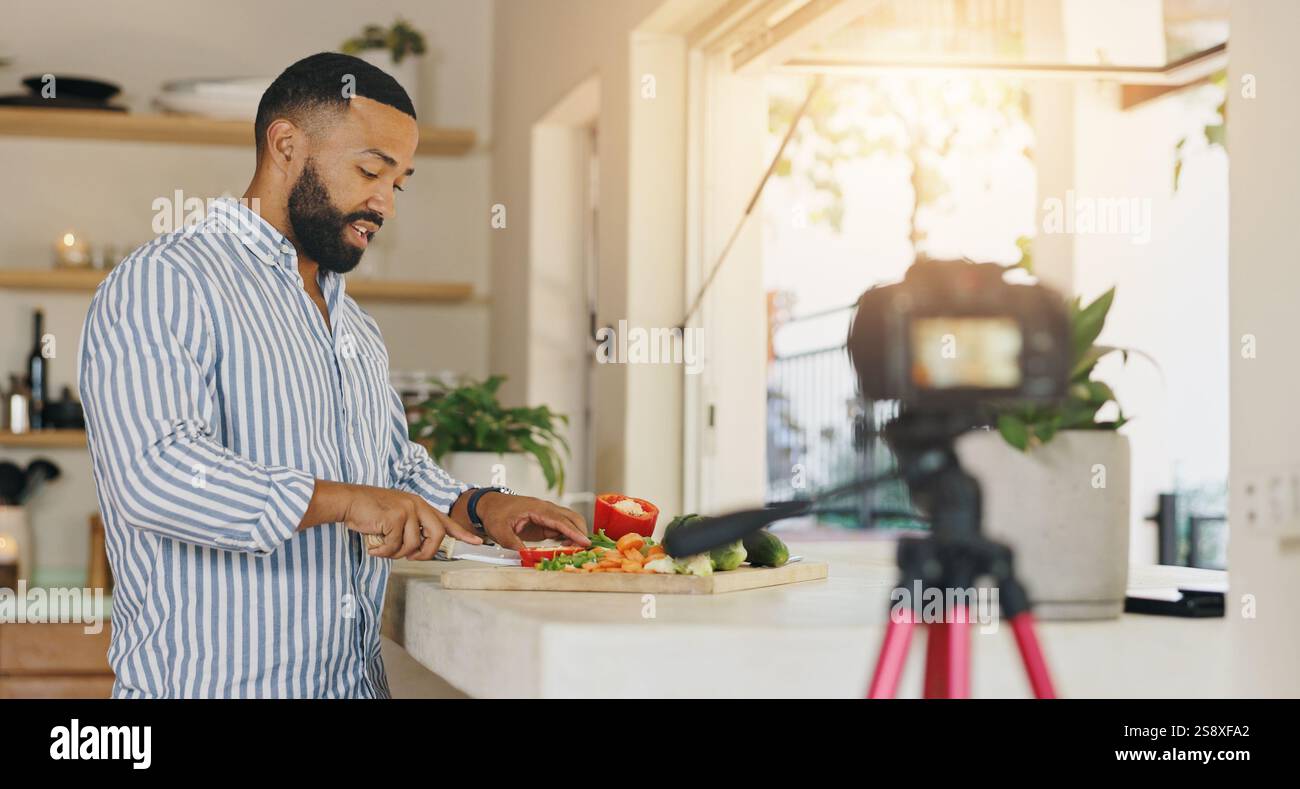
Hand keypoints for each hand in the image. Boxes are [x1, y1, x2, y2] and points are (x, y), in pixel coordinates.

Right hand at [321, 481, 483, 559]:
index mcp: (420, 505)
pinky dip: (383, 551)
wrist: (348, 501)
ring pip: (413, 545)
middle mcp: (417, 505)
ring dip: (397, 554)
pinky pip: (395, 546)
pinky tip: (374, 545)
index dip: (462, 534)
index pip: (446, 521)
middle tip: (411, 558)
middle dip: (426, 553)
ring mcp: (407, 510)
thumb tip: (421, 550)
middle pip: (437, 536)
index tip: (477, 543)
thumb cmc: (370, 511)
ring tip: (383, 548)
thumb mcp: (396, 515)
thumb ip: (412, 528)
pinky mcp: (395, 517)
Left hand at [474, 493, 589, 550]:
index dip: (574, 531)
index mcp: (536, 508)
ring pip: (568, 521)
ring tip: (575, 549)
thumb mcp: (500, 531)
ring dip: (575, 533)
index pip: (560, 520)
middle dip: (580, 531)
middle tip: (584, 548)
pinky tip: (567, 546)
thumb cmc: (495, 513)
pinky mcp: (544, 522)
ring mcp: (545, 514)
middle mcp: (545, 509)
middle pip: (571, 517)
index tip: (584, 542)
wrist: (489, 505)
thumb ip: (514, 544)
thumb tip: (526, 556)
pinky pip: (561, 527)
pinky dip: (568, 535)